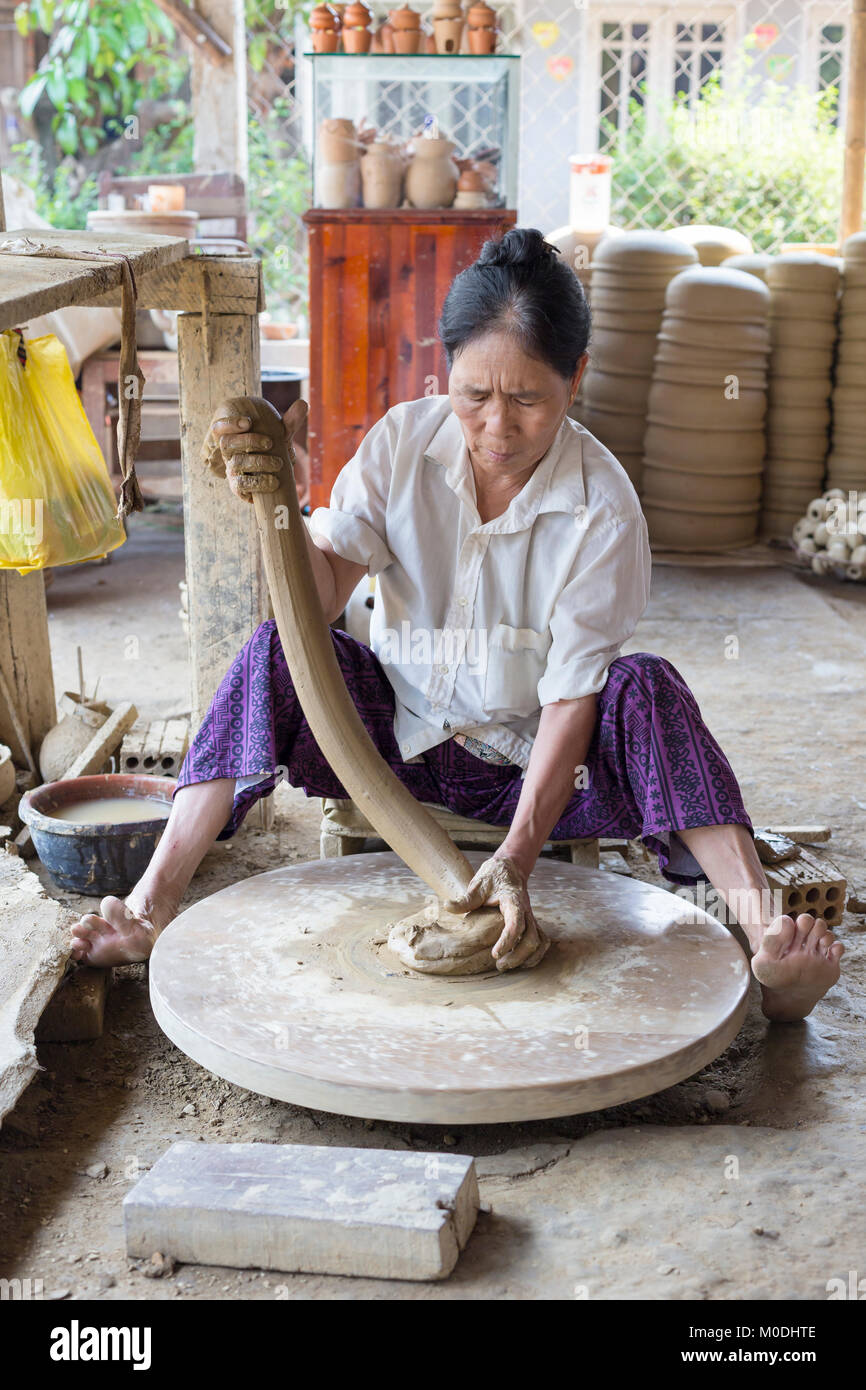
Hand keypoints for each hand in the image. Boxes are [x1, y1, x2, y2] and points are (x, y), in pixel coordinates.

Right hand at [202, 399, 308, 504]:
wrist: (271, 473)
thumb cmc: (271, 446)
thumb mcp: (280, 433)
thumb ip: (290, 421)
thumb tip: (303, 404)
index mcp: (232, 434)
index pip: (220, 426)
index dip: (231, 423)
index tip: (248, 421)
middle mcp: (228, 451)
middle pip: (227, 444)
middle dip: (249, 441)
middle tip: (270, 443)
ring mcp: (231, 468)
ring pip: (237, 463)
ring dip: (259, 462)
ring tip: (279, 464)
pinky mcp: (238, 486)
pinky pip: (241, 485)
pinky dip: (258, 483)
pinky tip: (274, 482)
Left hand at [443, 852, 545, 970]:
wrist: (509, 868)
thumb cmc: (493, 876)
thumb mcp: (477, 885)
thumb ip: (465, 899)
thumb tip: (447, 906)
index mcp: (513, 900)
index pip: (515, 923)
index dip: (508, 940)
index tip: (495, 954)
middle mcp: (525, 910)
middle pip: (531, 937)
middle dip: (517, 955)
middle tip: (499, 966)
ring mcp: (530, 917)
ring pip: (538, 941)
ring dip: (527, 957)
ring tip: (508, 966)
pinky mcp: (530, 922)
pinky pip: (541, 940)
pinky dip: (535, 954)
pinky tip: (522, 963)